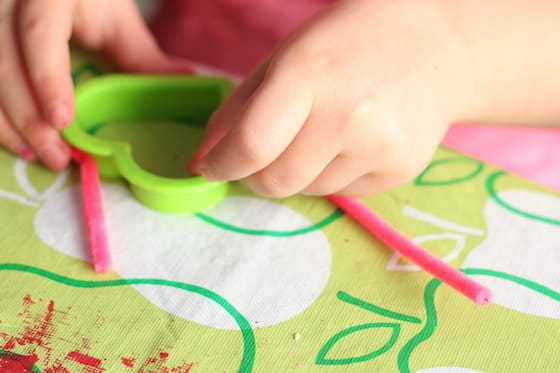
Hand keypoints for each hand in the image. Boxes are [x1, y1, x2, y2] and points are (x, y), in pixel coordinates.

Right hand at [0, 0, 191, 169]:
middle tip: (56, 156)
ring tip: (38, 156)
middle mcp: (9, 4)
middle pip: (5, 63)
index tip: (62, 120)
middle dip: (27, 117)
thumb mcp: (115, 18)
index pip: (39, 34)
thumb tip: (186, 79)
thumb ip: (141, 53)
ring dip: (8, 123)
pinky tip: (17, 141)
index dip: (47, 78)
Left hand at [189, 0, 473, 196]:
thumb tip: (202, 163)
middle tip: (262, 155)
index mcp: (310, 74)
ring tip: (320, 135)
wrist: (432, 45)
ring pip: (307, 191)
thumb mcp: (284, 59)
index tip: (211, 166)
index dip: (221, 164)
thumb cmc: (346, 45)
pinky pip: (342, 194)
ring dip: (297, 173)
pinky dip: (329, 176)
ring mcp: (380, 146)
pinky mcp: (400, 170)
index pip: (252, 144)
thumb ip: (238, 111)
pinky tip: (350, 142)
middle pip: (276, 182)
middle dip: (255, 177)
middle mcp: (349, 115)